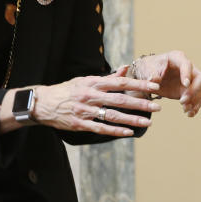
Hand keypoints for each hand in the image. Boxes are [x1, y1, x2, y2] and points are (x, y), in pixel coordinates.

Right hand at [28, 70, 162, 136]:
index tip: (154, 87)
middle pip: (120, 100)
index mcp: (93, 83)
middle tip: (157, 107)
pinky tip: (129, 133)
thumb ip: (107, 77)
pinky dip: (116, 131)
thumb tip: (126, 68)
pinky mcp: (80, 124)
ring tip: (147, 123)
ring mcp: (85, 111)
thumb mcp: (86, 80)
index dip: (138, 85)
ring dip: (132, 120)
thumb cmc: (68, 90)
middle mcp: (90, 96)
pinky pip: (101, 128)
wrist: (43, 103)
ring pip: (112, 116)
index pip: (120, 83)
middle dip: (140, 104)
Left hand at [131, 50, 200, 116]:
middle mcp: (188, 68)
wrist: (149, 75)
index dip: (187, 74)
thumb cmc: (149, 68)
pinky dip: (195, 107)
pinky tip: (189, 114)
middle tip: (182, 101)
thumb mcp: (147, 69)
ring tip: (185, 109)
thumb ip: (151, 73)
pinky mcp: (189, 91)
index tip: (185, 84)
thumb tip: (154, 80)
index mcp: (177, 58)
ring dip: (195, 101)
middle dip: (194, 90)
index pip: (187, 65)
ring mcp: (191, 80)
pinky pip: (198, 99)